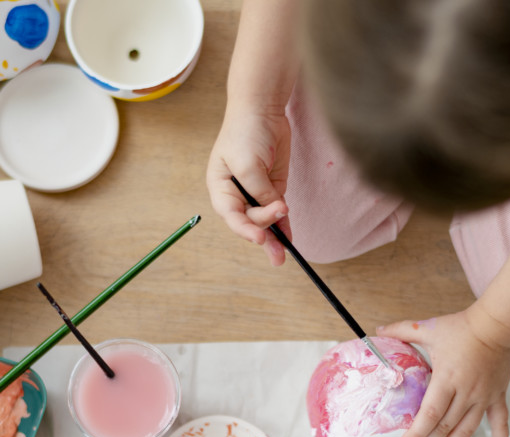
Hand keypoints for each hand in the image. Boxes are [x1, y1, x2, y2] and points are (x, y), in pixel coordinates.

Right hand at [206, 106, 292, 264]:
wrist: (262, 108)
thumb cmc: (246, 132)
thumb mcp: (248, 163)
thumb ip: (259, 190)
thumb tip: (275, 211)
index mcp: (220, 188)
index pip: (231, 215)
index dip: (245, 229)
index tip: (259, 237)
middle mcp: (236, 194)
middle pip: (249, 221)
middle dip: (264, 234)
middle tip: (279, 247)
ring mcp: (255, 192)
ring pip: (264, 221)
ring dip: (274, 237)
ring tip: (283, 255)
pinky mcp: (273, 188)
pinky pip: (277, 212)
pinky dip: (283, 225)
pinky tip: (289, 241)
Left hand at [378, 307, 509, 436]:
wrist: (498, 324)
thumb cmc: (463, 327)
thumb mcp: (429, 328)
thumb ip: (403, 331)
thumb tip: (377, 330)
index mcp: (447, 379)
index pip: (431, 413)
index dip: (418, 432)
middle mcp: (466, 392)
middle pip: (446, 427)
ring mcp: (483, 397)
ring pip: (467, 430)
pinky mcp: (497, 396)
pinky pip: (500, 421)